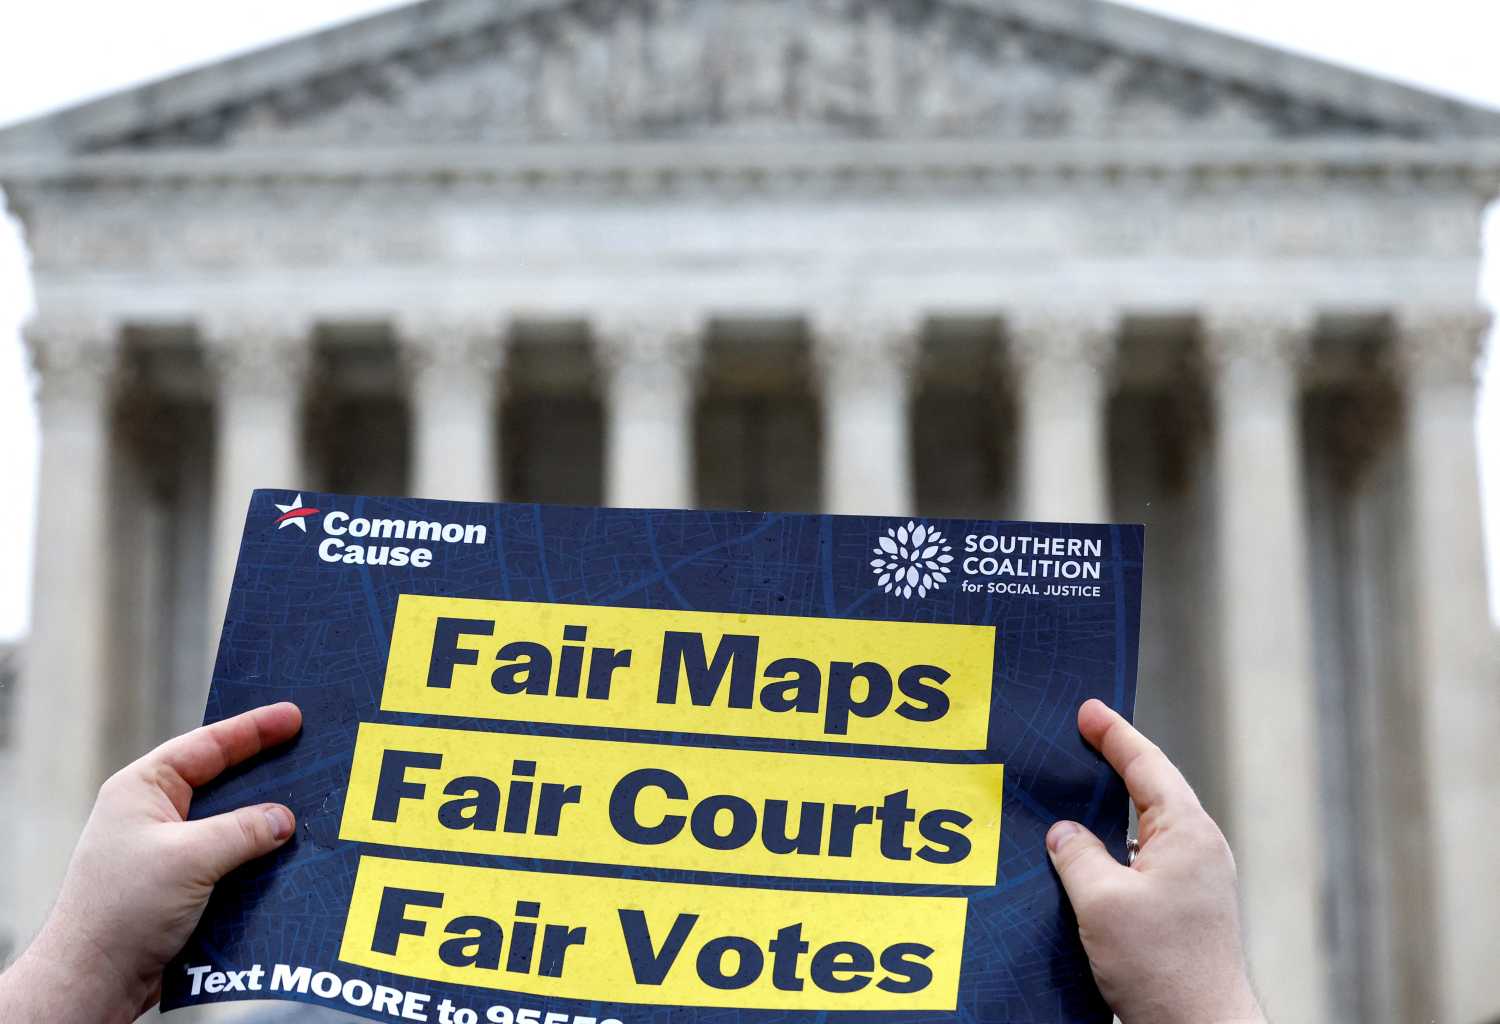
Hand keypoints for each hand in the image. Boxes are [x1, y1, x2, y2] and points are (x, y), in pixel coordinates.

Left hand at [0, 702, 301, 1022]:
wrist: (93, 981)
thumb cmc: (123, 910)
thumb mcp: (188, 858)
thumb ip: (243, 831)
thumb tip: (286, 819)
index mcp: (143, 789)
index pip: (206, 745)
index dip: (253, 728)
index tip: (295, 715)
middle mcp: (154, 813)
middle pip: (222, 780)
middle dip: (266, 770)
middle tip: (311, 752)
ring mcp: (168, 849)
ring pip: (229, 822)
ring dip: (265, 820)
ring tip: (311, 805)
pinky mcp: (182, 884)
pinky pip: (230, 857)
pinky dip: (258, 855)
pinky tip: (290, 856)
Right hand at [1047, 699, 1263, 1023]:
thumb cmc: (1161, 968)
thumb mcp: (1102, 902)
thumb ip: (1077, 854)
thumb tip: (1064, 832)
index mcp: (1188, 833)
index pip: (1147, 765)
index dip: (1113, 734)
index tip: (1088, 709)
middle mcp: (1200, 849)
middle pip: (1151, 790)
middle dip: (1114, 763)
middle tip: (1080, 737)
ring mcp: (1197, 881)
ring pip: (1146, 829)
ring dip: (1111, 811)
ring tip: (1074, 794)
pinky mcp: (1186, 909)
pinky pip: (1145, 860)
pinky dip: (1115, 848)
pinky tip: (1086, 858)